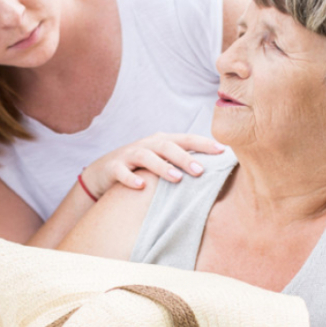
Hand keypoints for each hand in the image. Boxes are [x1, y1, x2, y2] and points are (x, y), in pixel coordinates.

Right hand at [81, 133, 224, 198]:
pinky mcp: (113, 167)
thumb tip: (216, 171)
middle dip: (185, 158)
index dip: (204, 144)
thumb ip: (183, 163)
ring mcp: (129, 155)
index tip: (222, 151)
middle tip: (201, 171)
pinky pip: (122, 172)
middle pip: (168, 147)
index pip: (186, 139)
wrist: (103, 171)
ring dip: (162, 167)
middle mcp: (147, 145)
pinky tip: (142, 186)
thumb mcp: (162, 161)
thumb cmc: (141, 168)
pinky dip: (131, 178)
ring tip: (176, 179)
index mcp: (162, 142)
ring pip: (146, 157)